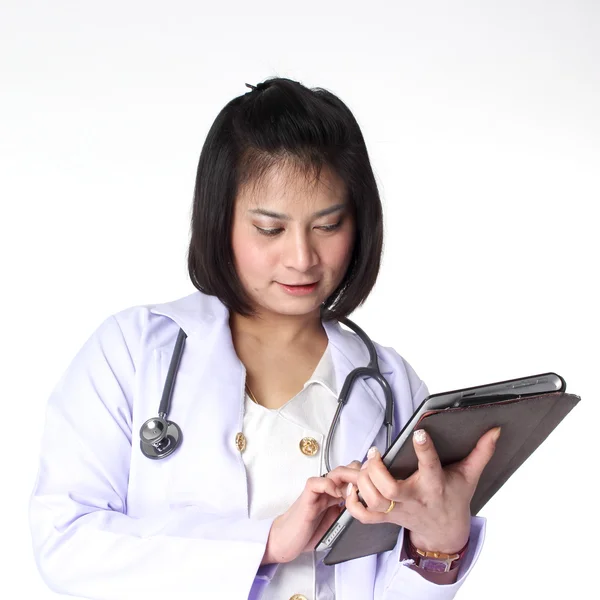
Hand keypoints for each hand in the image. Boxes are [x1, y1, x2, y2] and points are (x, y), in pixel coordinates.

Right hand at [261, 461, 361, 564]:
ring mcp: (315, 492)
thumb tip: (362, 509)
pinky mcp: (306, 498)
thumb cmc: (307, 533)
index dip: (363, 478)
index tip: (375, 485)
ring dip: (347, 477)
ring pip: (333, 473)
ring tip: (356, 487)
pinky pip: (315, 483)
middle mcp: (325, 490)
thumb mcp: (334, 523)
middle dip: (359, 475)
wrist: (285, 541)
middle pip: (345, 471)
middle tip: (370, 483)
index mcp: (333, 495)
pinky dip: (327, 484)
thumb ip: (345, 513)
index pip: (350, 477)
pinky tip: (336, 493)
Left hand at [344, 426, 500, 553]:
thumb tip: (494, 431)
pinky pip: (364, 516)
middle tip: (375, 452)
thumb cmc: (454, 499)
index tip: (418, 432)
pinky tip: (353, 485)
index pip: (430, 467)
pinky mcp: (387, 517)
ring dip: (363, 482)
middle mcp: (414, 498)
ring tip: (364, 464)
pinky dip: (354, 503)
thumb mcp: (470, 475)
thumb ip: (481, 452)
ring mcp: (399, 510)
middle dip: (377, 470)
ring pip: (374, 500)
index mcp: (434, 485)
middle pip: (390, 490)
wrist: (445, 531)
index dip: (424, 449)